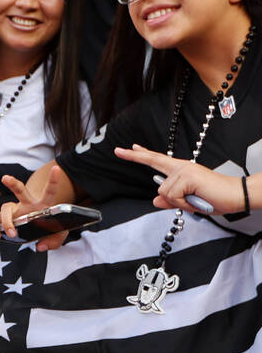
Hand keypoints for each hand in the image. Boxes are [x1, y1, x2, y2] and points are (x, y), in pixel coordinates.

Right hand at [0, 165, 67, 249]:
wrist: (31, 228)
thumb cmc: (44, 227)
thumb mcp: (56, 235)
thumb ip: (54, 240)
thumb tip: (40, 246)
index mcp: (42, 205)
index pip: (49, 192)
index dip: (54, 180)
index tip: (57, 169)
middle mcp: (26, 204)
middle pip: (20, 190)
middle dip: (13, 183)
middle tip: (5, 178)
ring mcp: (13, 211)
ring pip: (4, 208)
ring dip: (7, 222)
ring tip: (12, 234)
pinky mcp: (2, 219)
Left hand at [115, 143, 245, 214]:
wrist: (236, 196)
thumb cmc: (214, 198)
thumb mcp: (188, 202)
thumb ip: (171, 201)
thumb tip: (156, 200)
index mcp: (181, 170)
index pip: (157, 160)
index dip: (141, 155)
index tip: (127, 149)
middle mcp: (181, 167)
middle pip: (154, 162)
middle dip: (135, 157)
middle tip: (117, 150)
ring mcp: (184, 170)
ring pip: (164, 192)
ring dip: (178, 202)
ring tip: (195, 199)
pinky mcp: (188, 176)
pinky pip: (173, 196)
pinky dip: (183, 203)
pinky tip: (196, 199)